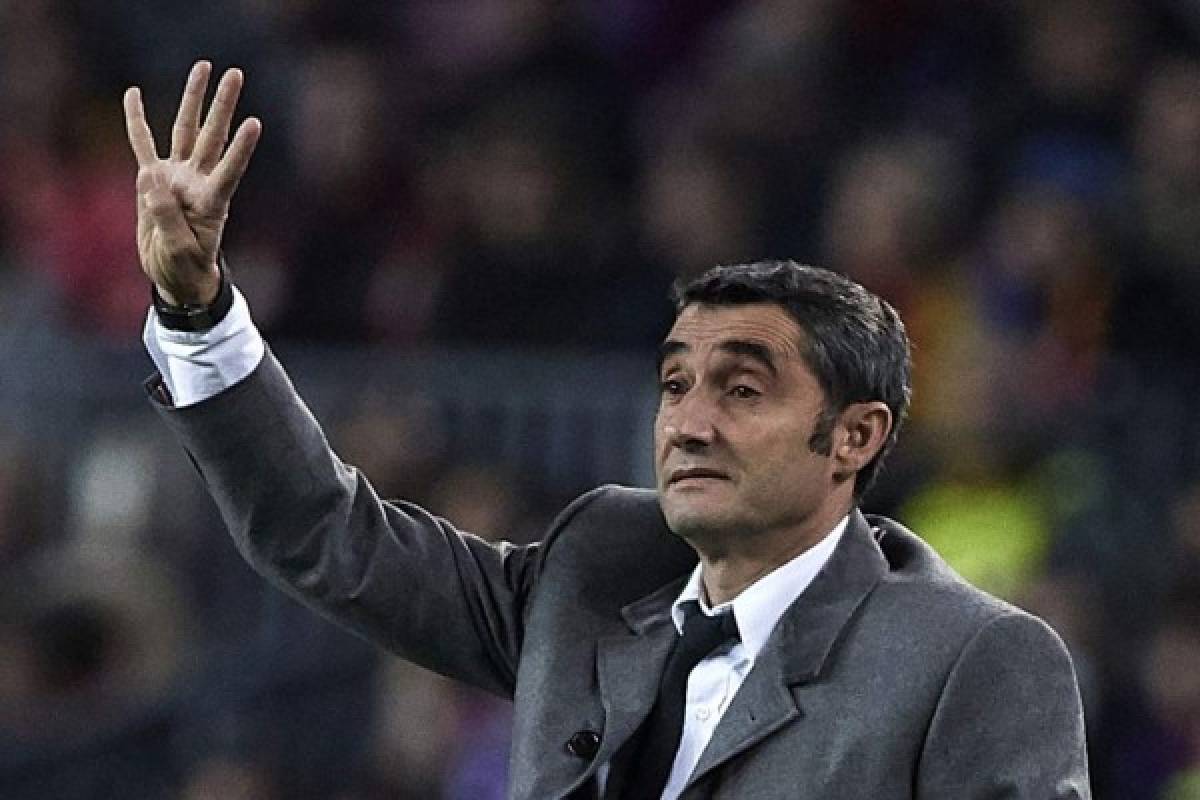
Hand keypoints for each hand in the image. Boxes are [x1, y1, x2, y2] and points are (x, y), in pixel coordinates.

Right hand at [123, 61, 260, 305]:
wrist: (176, 276)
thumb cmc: (185, 269)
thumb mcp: (179, 250)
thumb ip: (166, 215)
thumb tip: (150, 175)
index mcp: (212, 203)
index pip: (230, 170)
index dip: (241, 149)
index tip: (256, 124)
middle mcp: (198, 182)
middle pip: (212, 136)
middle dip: (223, 105)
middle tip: (236, 74)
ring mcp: (177, 178)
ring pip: (186, 130)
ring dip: (194, 100)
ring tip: (203, 68)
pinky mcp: (154, 180)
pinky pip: (144, 144)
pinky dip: (138, 120)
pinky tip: (134, 94)